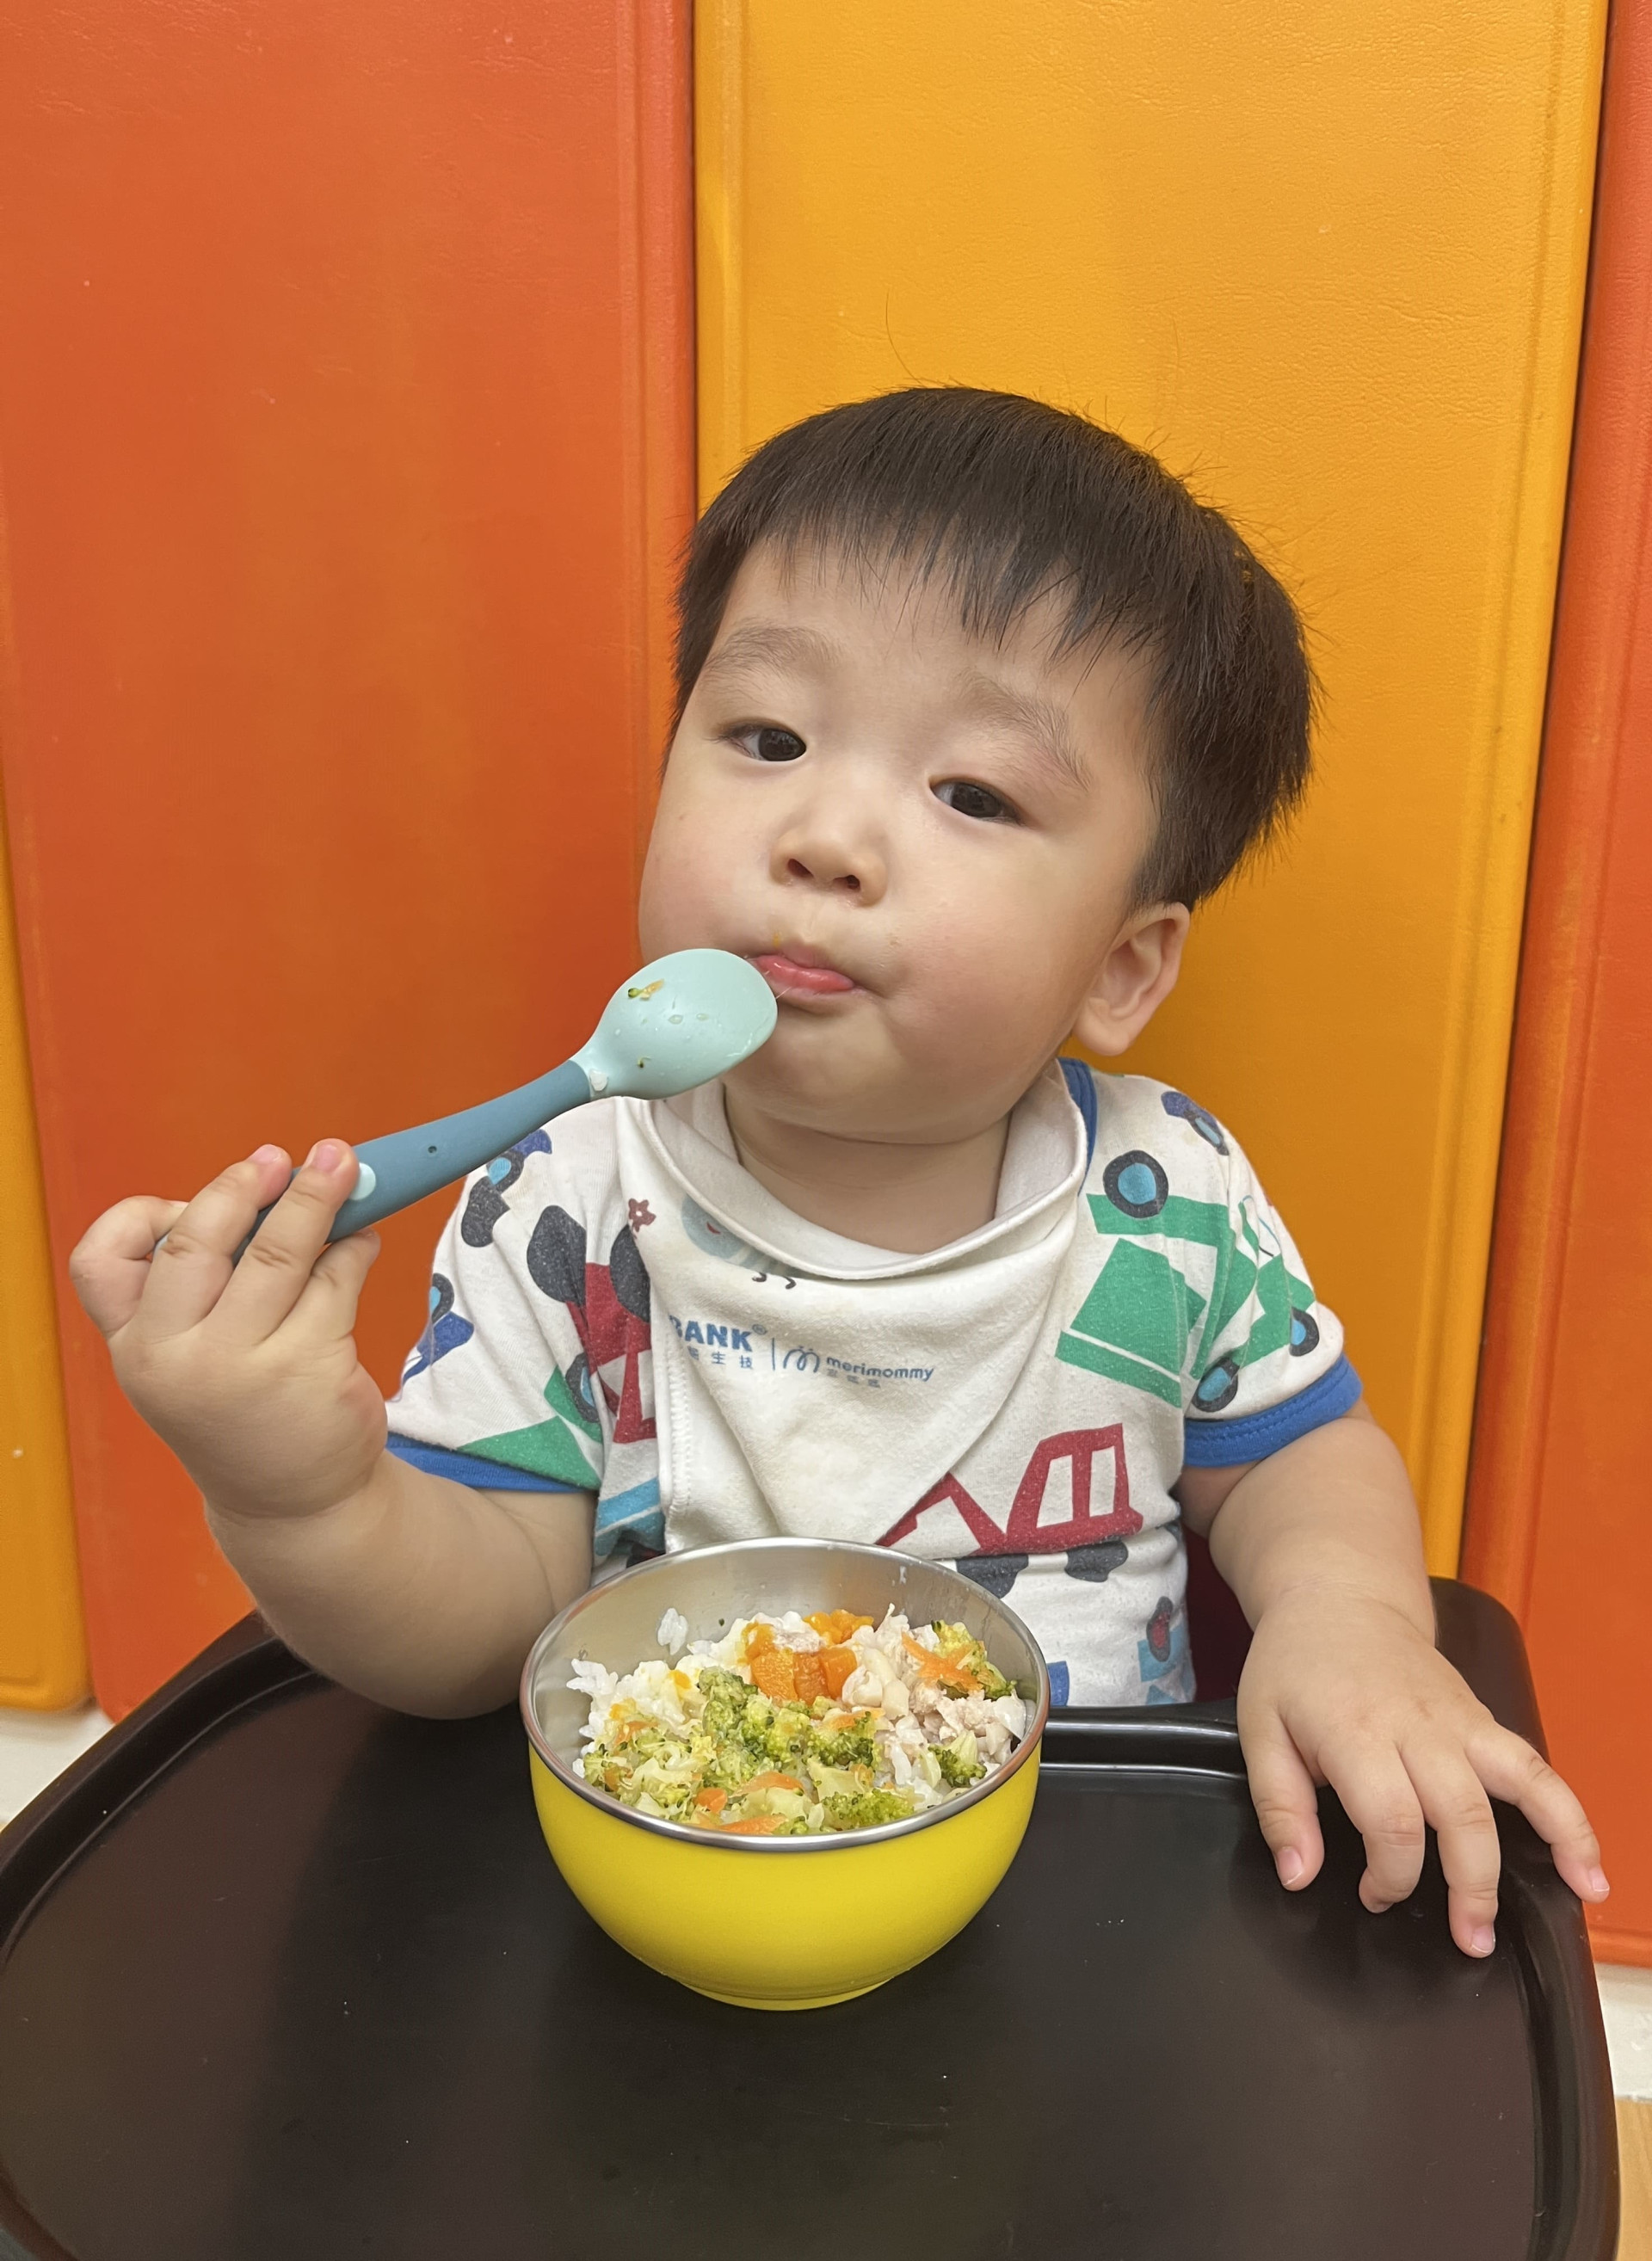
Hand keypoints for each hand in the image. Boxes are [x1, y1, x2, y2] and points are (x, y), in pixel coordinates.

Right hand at [70, 1142, 385, 1525]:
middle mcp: (178, 1359)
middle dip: (242, 1187)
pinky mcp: (311, 1369)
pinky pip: (335, 1282)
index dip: (139, 1218)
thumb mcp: (195, 1353)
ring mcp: (244, 1367)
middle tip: (279, 1158)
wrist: (290, 1501)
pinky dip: (352, 1249)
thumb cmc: (240, 1403)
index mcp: (136, 1346)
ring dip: (318, 1197)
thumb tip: (280, 1182)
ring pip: (281, 1252)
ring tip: (343, 1165)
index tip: (182, 1200)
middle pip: (199, 1241)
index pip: (102, 1263)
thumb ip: (213, 1280)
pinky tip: (360, 1240)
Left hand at [1237, 1586, 1608, 1956]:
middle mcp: (1418, 1726)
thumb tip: (1298, 1875)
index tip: (1373, 1896)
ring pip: (1518, 1783)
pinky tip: (1585, 1862)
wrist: (1341, 1599)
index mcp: (1356, 1731)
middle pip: (1461, 1814)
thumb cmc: (1295, 1666)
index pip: (1391, 1819)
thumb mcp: (1260, 1728)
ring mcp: (1459, 1720)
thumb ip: (1279, 1806)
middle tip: (1468, 1940)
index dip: (1390, 1875)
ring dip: (1549, 1844)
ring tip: (1570, 1898)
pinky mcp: (1483, 1720)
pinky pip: (1536, 1766)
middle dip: (1469, 1886)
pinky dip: (1569, 1813)